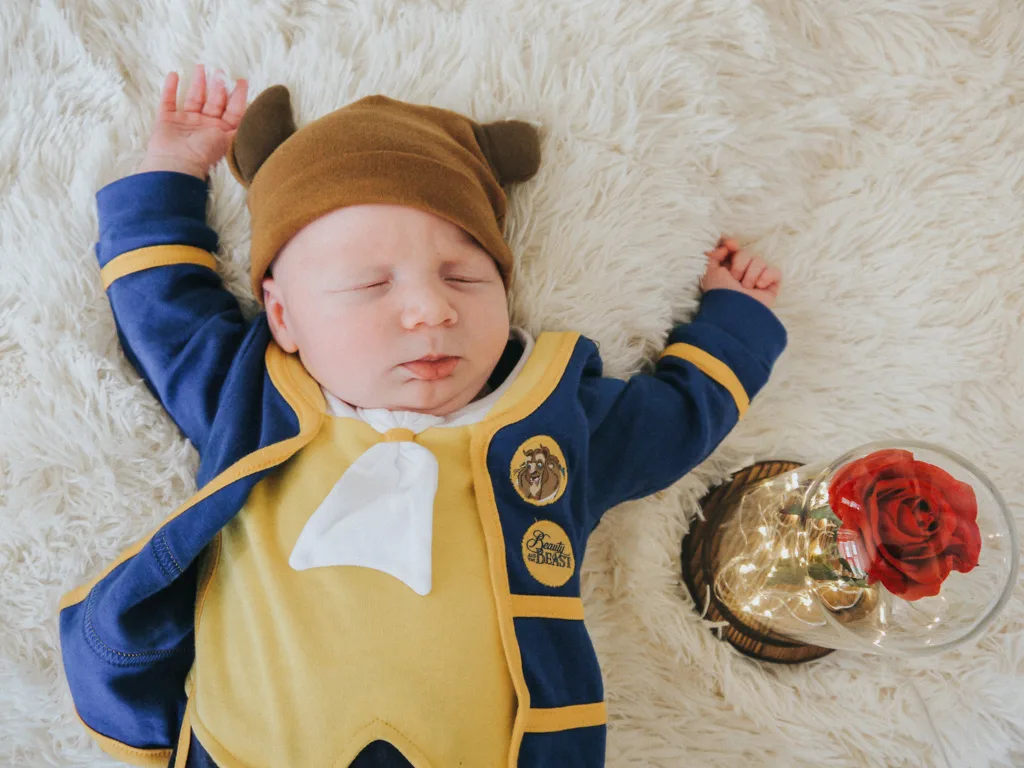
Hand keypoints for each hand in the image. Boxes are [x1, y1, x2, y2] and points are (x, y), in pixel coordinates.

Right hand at [137, 64, 248, 178]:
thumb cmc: (204, 154)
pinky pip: (168, 101)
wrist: (177, 165)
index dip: (238, 96)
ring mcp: (185, 123)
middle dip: (218, 85)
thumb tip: (257, 116)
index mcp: (221, 132)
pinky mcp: (166, 121)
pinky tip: (174, 74)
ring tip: (201, 67)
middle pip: (214, 101)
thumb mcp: (229, 140)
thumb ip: (240, 128)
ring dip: (198, 82)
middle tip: (220, 71)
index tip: (242, 80)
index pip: (233, 111)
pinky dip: (170, 88)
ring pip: (193, 98)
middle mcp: (205, 126)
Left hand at [700, 237, 781, 308]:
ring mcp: (757, 280)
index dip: (732, 245)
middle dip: (740, 263)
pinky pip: (775, 272)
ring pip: (760, 261)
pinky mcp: (771, 287)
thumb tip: (725, 246)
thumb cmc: (720, 294)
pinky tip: (759, 286)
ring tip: (746, 287)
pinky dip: (767, 276)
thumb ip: (713, 256)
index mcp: (727, 271)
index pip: (733, 250)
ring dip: (751, 273)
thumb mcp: (709, 272)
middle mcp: (743, 275)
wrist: (734, 312)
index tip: (731, 245)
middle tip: (735, 278)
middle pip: (747, 254)